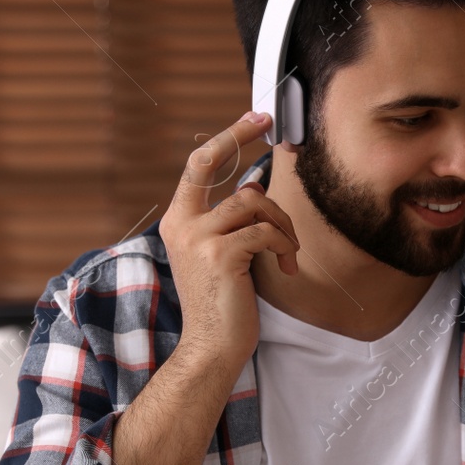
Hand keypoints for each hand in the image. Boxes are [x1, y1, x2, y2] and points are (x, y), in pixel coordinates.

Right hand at [156, 111, 299, 369]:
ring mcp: (198, 238)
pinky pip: (266, 232)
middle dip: (239, 136)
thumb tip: (254, 187)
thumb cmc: (224, 303)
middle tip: (269, 125)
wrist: (212, 347)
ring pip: (252, 201)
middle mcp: (181, 224)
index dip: (225, 137)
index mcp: (178, 222)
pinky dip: (284, 247)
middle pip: (213, 163)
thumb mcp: (222, 255)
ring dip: (280, 224)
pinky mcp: (220, 255)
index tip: (253, 117)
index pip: (197, 166)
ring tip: (286, 252)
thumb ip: (230, 222)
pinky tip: (285, 268)